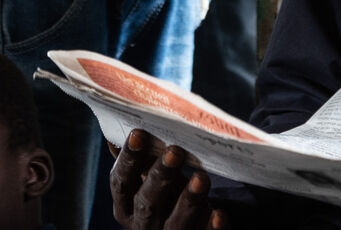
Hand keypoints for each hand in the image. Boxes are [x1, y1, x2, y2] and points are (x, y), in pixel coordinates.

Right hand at [110, 129, 224, 229]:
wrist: (186, 227)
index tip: (139, 133)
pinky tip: (219, 214)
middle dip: (160, 176)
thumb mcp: (149, 179)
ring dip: (188, 200)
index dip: (129, 159)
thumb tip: (122, 120)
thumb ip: (140, 158)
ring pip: (175, 225)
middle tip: (175, 151)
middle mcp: (142, 225)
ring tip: (201, 177)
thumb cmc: (165, 196)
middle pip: (147, 203)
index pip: (121, 182)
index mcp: (125, 205)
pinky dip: (211, 227)